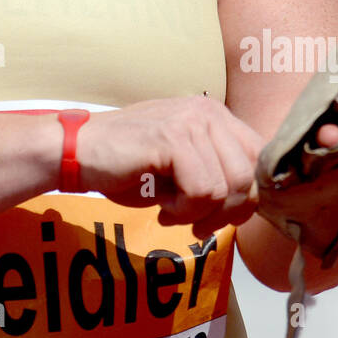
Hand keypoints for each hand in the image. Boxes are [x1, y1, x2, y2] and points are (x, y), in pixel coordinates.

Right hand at [76, 95, 262, 235]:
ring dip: (202, 214)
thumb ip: (217, 172)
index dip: (246, 198)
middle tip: (196, 225)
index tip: (218, 217)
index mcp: (216, 116)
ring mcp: (191, 122)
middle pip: (250, 177)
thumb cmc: (129, 166)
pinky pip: (202, 191)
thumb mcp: (184, 167)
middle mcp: (208, 112)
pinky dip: (184, 211)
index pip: (259, 160)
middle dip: (227, 213)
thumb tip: (254, 203)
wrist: (78, 153)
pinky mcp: (172, 139)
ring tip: (174, 213)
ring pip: (228, 187)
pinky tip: (162, 208)